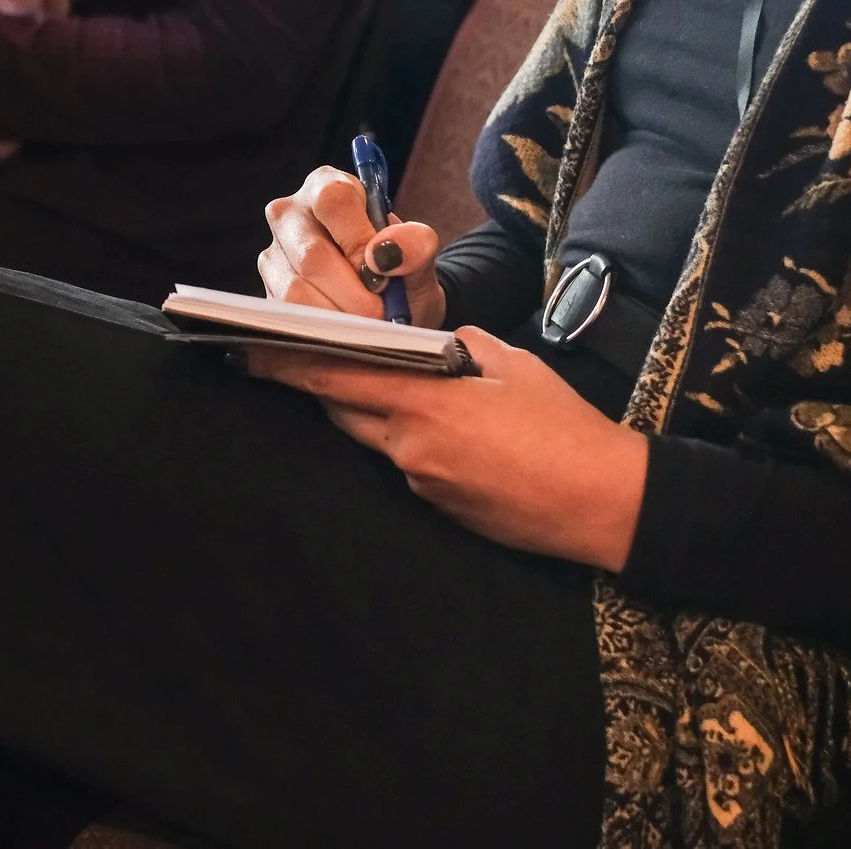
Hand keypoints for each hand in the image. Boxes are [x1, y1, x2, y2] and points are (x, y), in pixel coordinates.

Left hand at [251, 330, 648, 569]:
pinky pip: (403, 463)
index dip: (287, 361)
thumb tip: (430, 343)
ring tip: (371, 382)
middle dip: (317, 382)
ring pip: (371, 436)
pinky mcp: (435, 506)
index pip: (336, 376)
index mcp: (424, 402)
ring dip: (364, 409)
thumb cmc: (563, 425)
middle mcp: (409, 447)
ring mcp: (419, 482)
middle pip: (342, 409)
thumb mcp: (510, 363)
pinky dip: (403, 439)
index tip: (249, 347)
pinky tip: (434, 428)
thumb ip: (458, 347)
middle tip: (286, 356)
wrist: (602, 502)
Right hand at [260, 166, 447, 328]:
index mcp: (326, 187)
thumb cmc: (399, 267)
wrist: (388, 301)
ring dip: (339, 315)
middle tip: (381, 312)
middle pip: (312, 253)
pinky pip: (290, 315)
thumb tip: (385, 253)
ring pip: (296, 289)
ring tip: (367, 323)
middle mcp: (291, 215)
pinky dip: (324, 329)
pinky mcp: (269, 290)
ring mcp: (274, 254)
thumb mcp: (419, 253)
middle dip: (353, 292)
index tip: (382, 272)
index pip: (332, 201)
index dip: (359, 239)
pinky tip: (346, 331)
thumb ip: (416, 245)